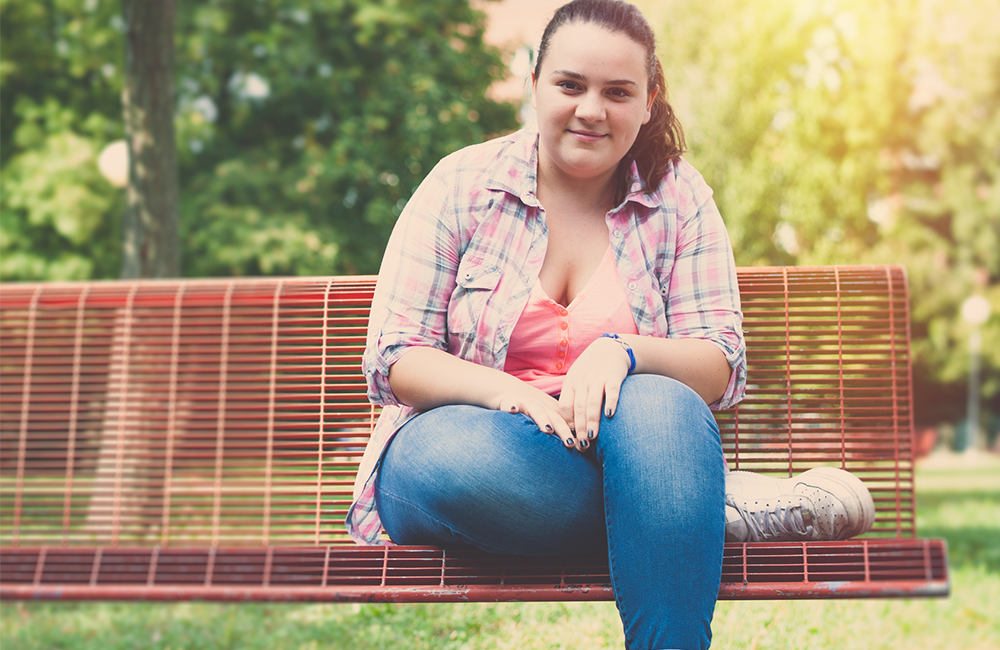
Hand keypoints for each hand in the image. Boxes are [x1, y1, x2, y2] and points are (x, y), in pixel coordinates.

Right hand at [496, 384, 576, 449]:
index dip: (576, 433)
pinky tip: (512, 410)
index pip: (568, 423)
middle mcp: (545, 408)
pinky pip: (513, 404)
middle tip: (570, 443)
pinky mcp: (513, 402)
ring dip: (543, 420)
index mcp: (556, 412)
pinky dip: (513, 406)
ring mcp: (529, 405)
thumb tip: (582, 448)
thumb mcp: (551, 416)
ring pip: (538, 412)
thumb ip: (563, 429)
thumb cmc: (536, 409)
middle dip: (563, 431)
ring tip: (547, 429)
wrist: (512, 390)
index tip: (584, 447)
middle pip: (556, 419)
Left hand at [558, 335, 631, 450]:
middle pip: (578, 407)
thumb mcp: (576, 380)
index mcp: (570, 384)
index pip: (564, 406)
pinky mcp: (613, 376)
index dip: (566, 423)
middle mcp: (582, 381)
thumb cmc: (590, 370)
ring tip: (591, 436)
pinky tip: (610, 414)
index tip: (570, 437)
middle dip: (579, 427)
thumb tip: (565, 425)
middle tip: (580, 445)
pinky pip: (611, 390)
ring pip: (592, 402)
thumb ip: (571, 398)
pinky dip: (610, 402)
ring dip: (592, 420)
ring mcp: (597, 378)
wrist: (609, 348)